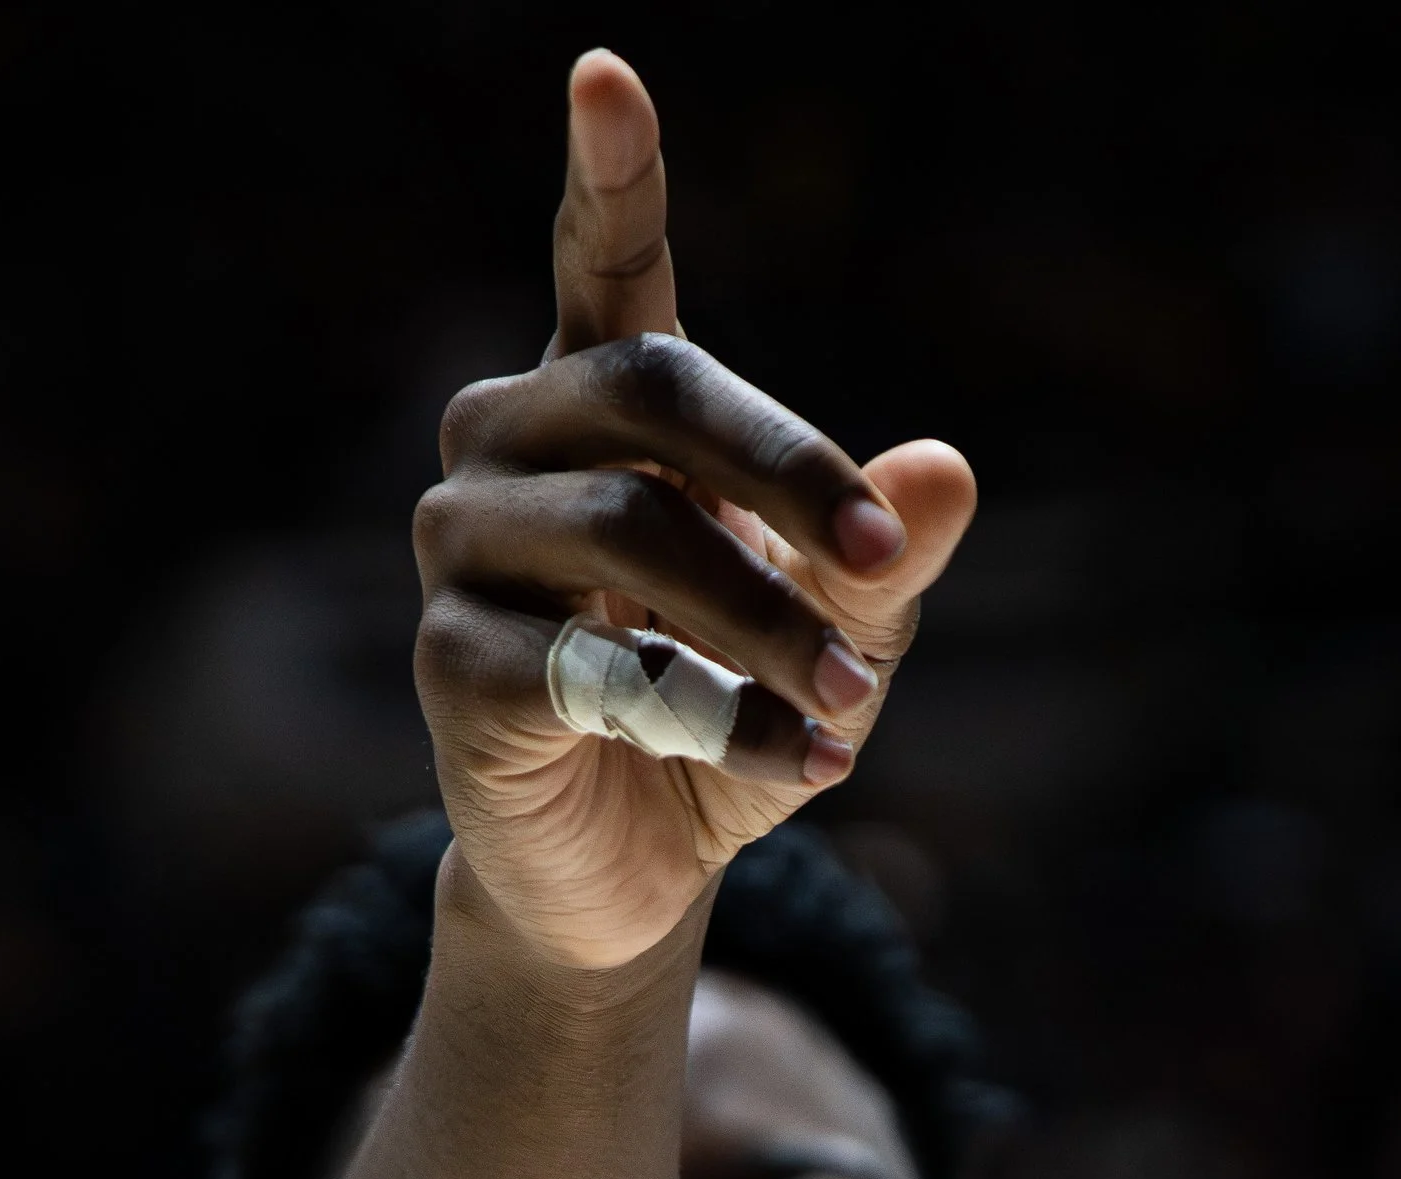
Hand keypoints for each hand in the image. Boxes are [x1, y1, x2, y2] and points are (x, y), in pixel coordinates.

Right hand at [413, 52, 976, 971]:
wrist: (630, 876)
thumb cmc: (725, 720)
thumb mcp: (832, 637)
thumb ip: (880, 558)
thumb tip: (948, 469)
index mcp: (600, 407)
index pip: (602, 263)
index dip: (609, 174)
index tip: (605, 70)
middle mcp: (511, 447)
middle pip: (646, 391)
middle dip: (784, 470)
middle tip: (880, 556)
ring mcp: (463, 550)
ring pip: (623, 534)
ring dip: (758, 621)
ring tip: (850, 705)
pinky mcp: (452, 665)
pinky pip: (594, 670)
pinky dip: (711, 713)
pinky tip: (792, 759)